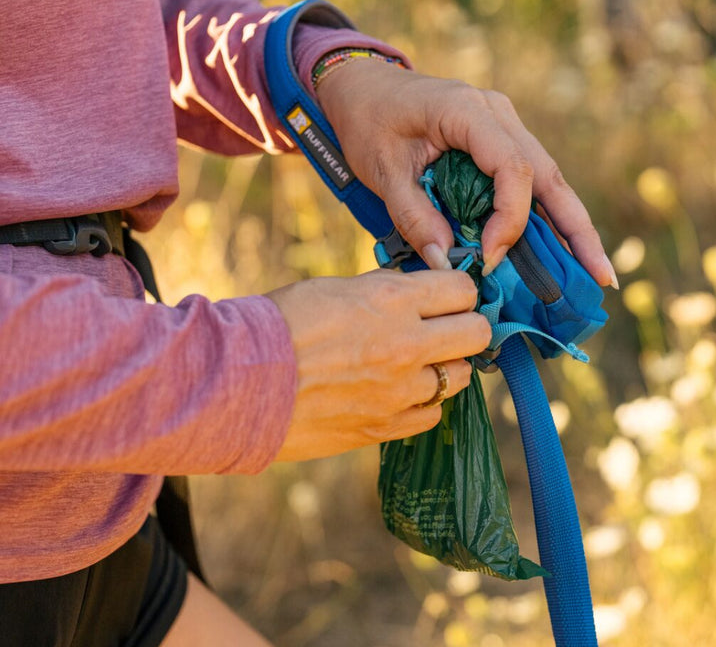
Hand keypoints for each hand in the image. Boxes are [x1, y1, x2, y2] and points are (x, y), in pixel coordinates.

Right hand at [266, 269, 491, 460]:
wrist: (237, 383)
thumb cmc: (277, 325)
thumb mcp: (334, 288)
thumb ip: (382, 290)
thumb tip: (414, 291)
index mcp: (392, 300)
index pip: (463, 288)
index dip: (457, 290)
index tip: (447, 296)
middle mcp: (406, 345)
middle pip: (478, 333)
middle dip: (465, 327)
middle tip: (445, 328)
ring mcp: (399, 391)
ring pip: (459, 377)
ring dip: (445, 367)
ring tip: (417, 363)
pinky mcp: (385, 427)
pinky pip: (431, 414)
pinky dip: (422, 403)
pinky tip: (399, 393)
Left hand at [315, 59, 616, 286]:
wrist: (364, 86)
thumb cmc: (368, 121)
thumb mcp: (380, 170)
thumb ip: (412, 215)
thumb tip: (446, 262)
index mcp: (467, 111)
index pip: (512, 168)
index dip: (510, 219)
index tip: (489, 258)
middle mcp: (498, 113)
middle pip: (549, 175)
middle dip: (576, 230)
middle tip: (601, 278)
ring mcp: (505, 124)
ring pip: (549, 179)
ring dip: (573, 227)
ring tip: (597, 273)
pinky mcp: (502, 139)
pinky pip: (532, 180)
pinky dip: (549, 216)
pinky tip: (565, 252)